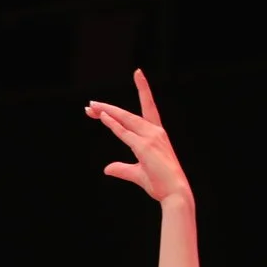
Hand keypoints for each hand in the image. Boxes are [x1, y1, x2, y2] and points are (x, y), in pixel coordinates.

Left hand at [85, 70, 190, 203]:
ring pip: (125, 119)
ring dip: (107, 112)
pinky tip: (102, 117)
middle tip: (91, 105)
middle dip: (108, 109)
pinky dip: (112, 124)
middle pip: (128, 114)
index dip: (143, 89)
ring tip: (91, 107)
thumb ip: (122, 169)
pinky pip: (124, 133)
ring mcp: (150, 138)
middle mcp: (155, 132)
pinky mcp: (144, 147)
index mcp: (156, 134)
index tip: (138, 73)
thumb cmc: (161, 183)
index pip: (148, 106)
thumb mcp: (137, 173)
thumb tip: (107, 168)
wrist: (175, 193)